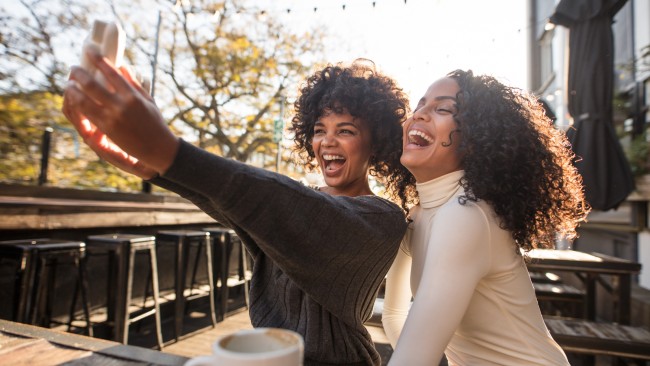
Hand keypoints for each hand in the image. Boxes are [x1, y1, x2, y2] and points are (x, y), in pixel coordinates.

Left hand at [62, 46, 178, 174]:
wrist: (158, 148)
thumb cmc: (155, 123)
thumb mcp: (148, 100)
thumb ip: (134, 83)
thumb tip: (123, 66)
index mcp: (133, 95)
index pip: (111, 72)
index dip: (98, 59)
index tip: (89, 48)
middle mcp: (121, 105)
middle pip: (92, 84)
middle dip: (79, 73)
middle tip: (73, 67)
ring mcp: (112, 118)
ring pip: (84, 100)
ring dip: (73, 89)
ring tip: (68, 84)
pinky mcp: (106, 129)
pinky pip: (86, 114)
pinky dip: (77, 105)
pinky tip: (73, 99)